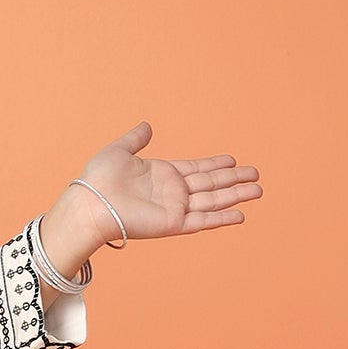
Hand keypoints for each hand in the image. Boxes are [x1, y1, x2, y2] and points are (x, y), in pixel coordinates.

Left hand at [69, 122, 262, 244]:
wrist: (89, 203)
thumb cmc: (98, 179)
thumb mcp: (119, 151)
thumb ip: (136, 139)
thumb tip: (147, 125)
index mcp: (162, 175)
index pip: (196, 169)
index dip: (216, 165)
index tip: (233, 160)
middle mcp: (171, 192)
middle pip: (211, 184)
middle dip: (234, 179)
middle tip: (256, 174)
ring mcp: (174, 208)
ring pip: (213, 201)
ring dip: (236, 196)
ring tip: (258, 191)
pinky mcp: (172, 223)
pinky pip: (203, 220)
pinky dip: (222, 218)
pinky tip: (240, 215)